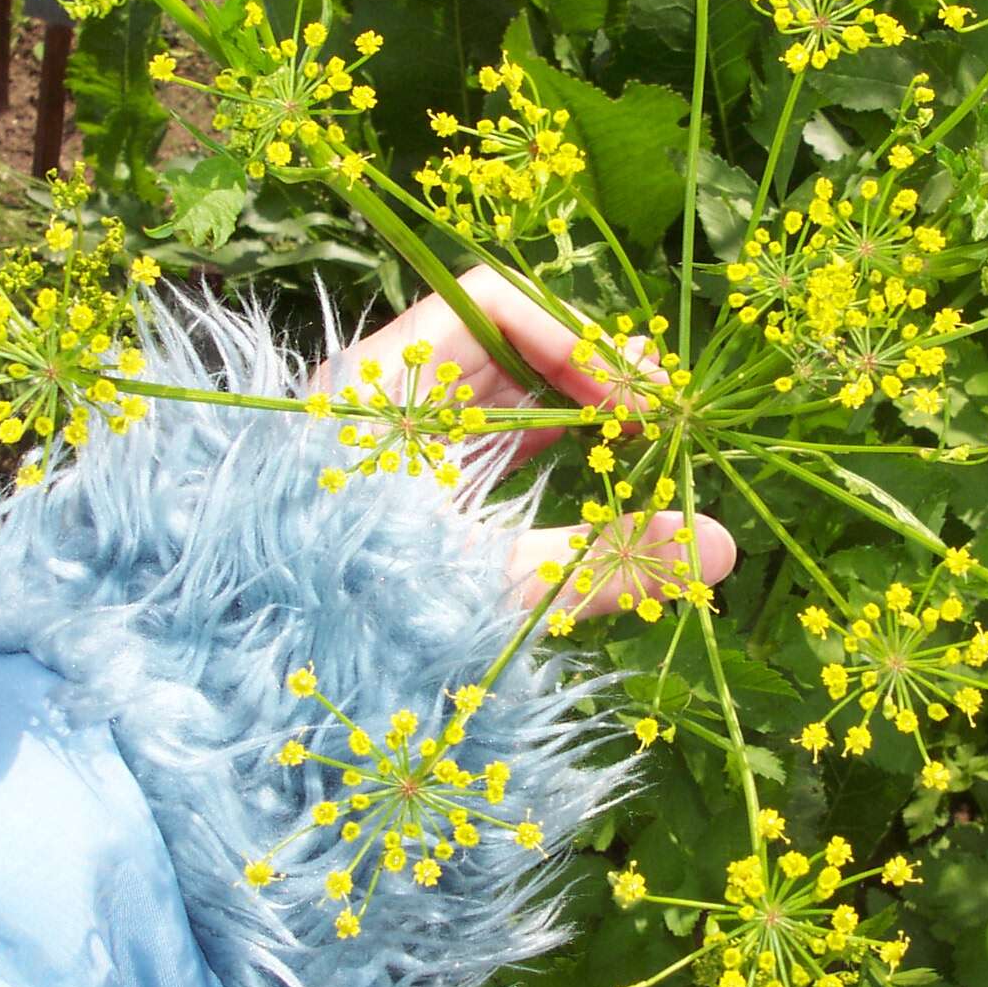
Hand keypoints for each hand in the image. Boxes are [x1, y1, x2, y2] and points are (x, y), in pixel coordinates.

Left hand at [343, 267, 736, 616]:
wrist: (266, 680)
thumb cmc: (360, 618)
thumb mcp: (489, 584)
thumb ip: (604, 561)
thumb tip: (722, 548)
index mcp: (385, 388)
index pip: (493, 306)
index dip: (573, 338)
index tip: (636, 397)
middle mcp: (387, 395)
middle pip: (502, 342)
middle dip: (588, 369)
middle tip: (661, 412)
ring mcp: (396, 437)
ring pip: (500, 390)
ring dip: (575, 406)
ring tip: (644, 436)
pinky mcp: (409, 479)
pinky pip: (486, 435)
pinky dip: (546, 442)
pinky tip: (598, 466)